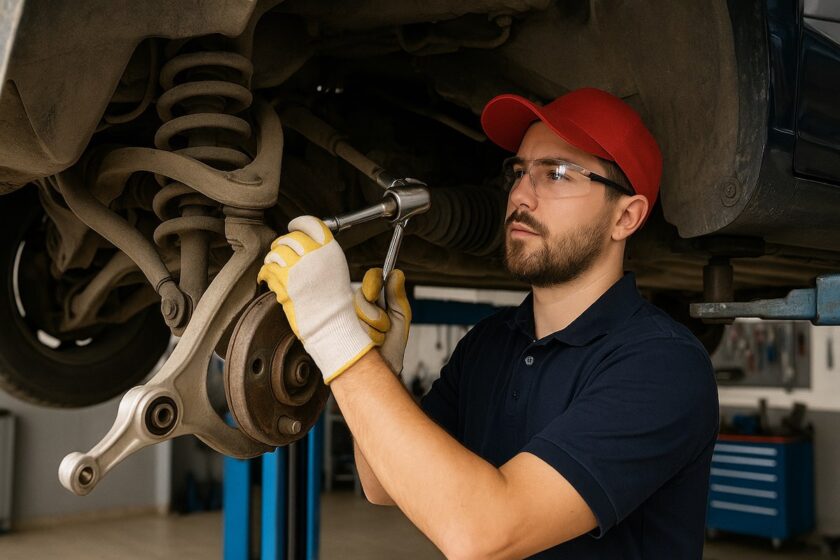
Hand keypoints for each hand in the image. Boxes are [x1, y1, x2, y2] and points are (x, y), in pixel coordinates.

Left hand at [257, 216, 374, 382]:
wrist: (331, 322)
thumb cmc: (334, 299)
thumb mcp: (336, 267)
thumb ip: (321, 251)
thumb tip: (300, 241)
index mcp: (330, 249)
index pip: (311, 224)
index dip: (299, 224)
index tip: (293, 227)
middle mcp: (314, 255)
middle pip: (291, 237)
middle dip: (282, 243)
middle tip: (280, 250)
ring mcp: (298, 268)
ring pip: (276, 252)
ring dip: (272, 258)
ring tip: (274, 265)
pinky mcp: (284, 282)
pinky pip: (267, 270)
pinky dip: (265, 273)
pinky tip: (267, 277)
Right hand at [354, 268, 410, 375]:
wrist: (380, 371)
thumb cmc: (390, 345)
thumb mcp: (400, 319)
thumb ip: (397, 297)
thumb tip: (396, 273)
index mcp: (375, 297)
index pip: (372, 277)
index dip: (373, 281)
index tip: (375, 294)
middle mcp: (359, 303)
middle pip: (361, 295)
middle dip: (374, 314)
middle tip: (384, 328)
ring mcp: (345, 315)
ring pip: (354, 312)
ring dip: (370, 329)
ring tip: (376, 341)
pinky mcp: (336, 328)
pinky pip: (344, 324)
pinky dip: (359, 336)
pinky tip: (364, 344)